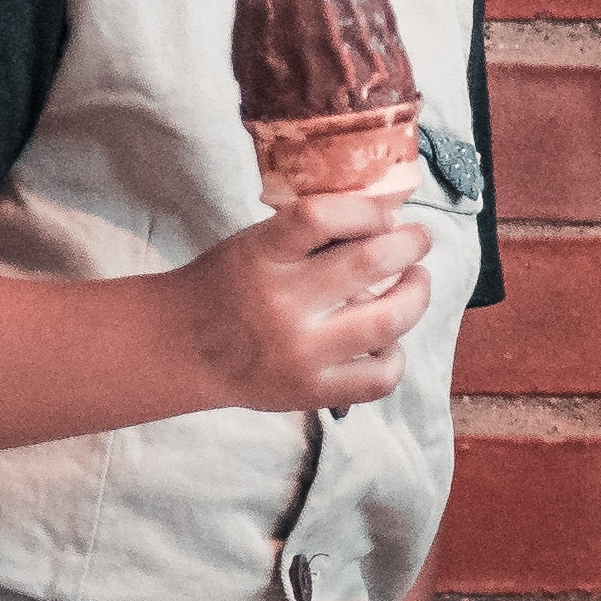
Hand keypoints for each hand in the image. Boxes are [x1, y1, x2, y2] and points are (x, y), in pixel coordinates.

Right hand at [178, 189, 437, 413]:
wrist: (181, 348)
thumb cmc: (228, 284)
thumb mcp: (254, 242)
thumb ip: (311, 233)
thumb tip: (388, 218)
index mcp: (260, 255)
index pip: (321, 217)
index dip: (368, 210)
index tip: (387, 213)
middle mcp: (281, 304)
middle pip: (368, 264)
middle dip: (410, 245)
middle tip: (418, 240)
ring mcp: (300, 353)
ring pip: (386, 322)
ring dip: (416, 295)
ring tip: (417, 282)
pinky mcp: (311, 391)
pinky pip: (378, 377)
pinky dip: (396, 354)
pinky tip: (390, 339)